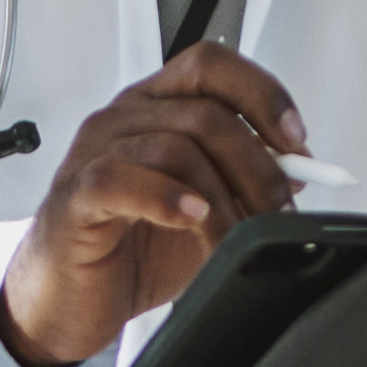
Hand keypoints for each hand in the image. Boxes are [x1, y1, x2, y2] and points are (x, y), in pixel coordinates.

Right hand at [1, 48, 306, 366]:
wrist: (70, 301)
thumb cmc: (130, 250)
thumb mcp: (206, 212)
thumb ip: (243, 185)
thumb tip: (296, 172)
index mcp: (156, 108)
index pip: (211, 65)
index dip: (261, 94)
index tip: (295, 141)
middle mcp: (123, 119)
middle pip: (205, 112)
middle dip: (258, 164)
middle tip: (279, 209)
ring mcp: (95, 153)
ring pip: (174, 147)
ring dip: (223, 196)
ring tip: (237, 235)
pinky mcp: (75, 196)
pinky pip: (120, 179)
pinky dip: (166, 197)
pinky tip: (192, 218)